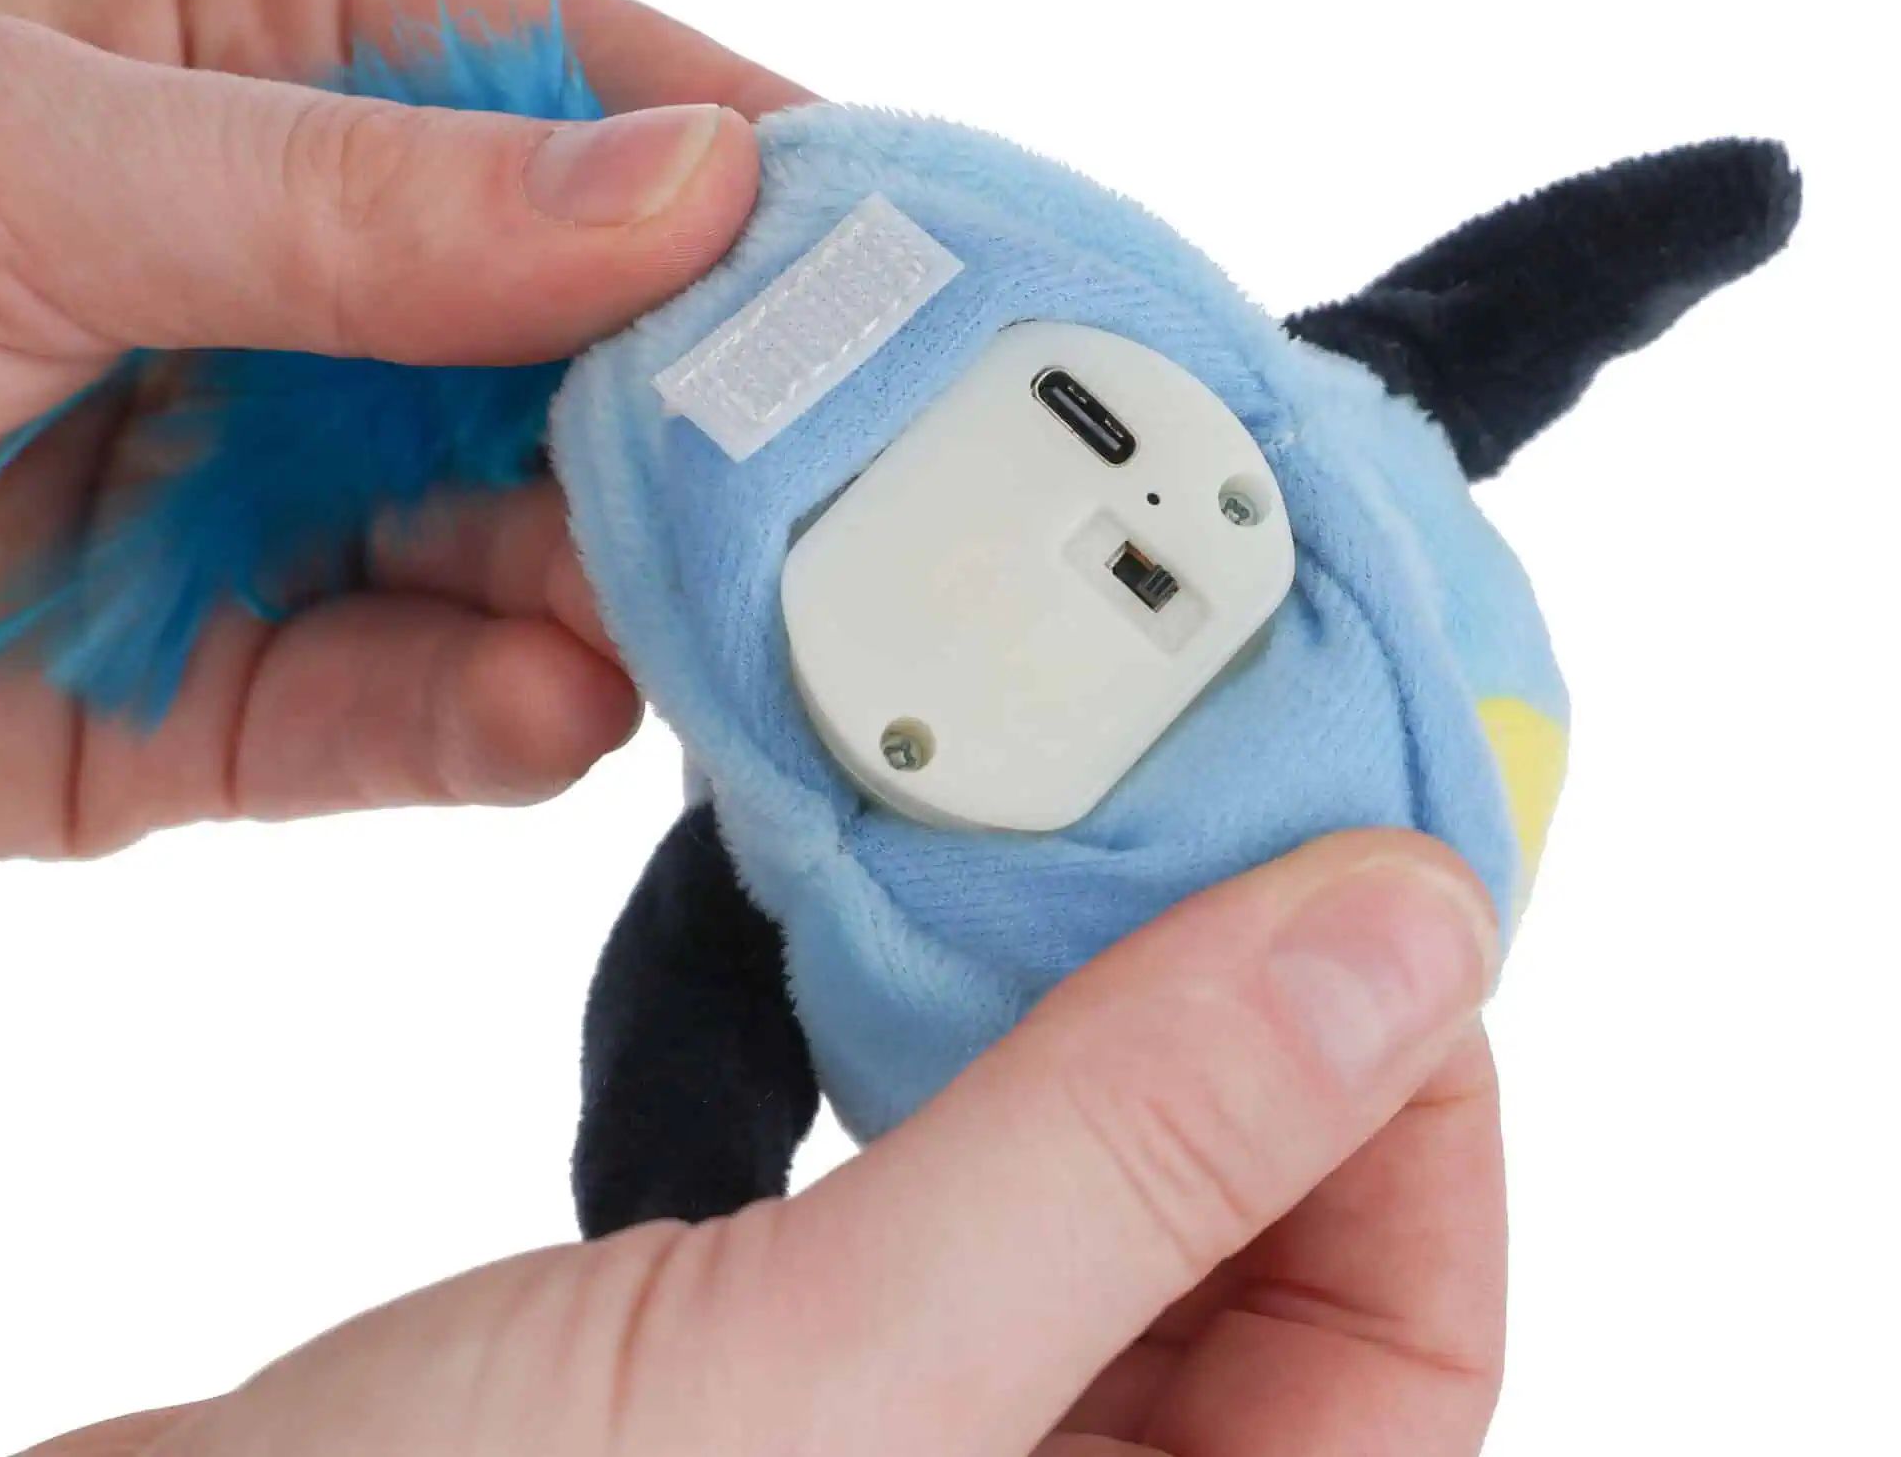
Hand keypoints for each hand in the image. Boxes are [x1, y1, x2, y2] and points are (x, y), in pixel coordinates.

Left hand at [0, 0, 804, 856]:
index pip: (580, 96)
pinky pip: (416, 709)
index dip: (753, 164)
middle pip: (595, 353)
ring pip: (537, 555)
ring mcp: (299, 503)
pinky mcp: (245, 697)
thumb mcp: (29, 166)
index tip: (909, 249)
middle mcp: (325, 298)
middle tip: (857, 484)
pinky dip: (493, 721)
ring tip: (712, 631)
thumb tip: (691, 185)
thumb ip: (366, 197)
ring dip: (626, 595)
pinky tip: (549, 715)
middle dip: (717, 421)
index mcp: (280, 80)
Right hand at [28, 832, 1503, 1456]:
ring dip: (1108, 1031)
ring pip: (1111, 1209)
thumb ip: (1132, 1155)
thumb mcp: (845, 1370)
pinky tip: (925, 952)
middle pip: (1271, 1262)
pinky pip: (959, 1194)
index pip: (1407, 1349)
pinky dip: (964, 1062)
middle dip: (1259, 1042)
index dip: (1418, 1110)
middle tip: (1226, 824)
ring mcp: (925, 1450)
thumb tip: (1400, 944)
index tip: (1374, 898)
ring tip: (1089, 858)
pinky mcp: (801, 1372)